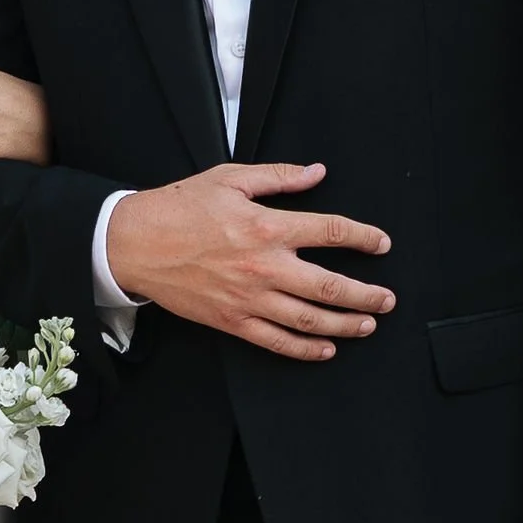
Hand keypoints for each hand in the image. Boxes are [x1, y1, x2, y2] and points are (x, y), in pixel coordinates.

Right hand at [103, 163, 393, 361]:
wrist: (134, 243)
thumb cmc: (179, 208)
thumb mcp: (230, 179)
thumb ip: (279, 177)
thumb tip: (317, 173)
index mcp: (267, 226)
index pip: (331, 231)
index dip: (363, 237)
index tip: (381, 243)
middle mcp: (265, 266)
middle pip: (331, 286)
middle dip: (366, 294)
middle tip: (387, 299)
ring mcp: (249, 298)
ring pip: (310, 319)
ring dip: (345, 325)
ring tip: (367, 324)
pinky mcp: (232, 321)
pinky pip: (276, 341)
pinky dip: (305, 349)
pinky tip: (325, 349)